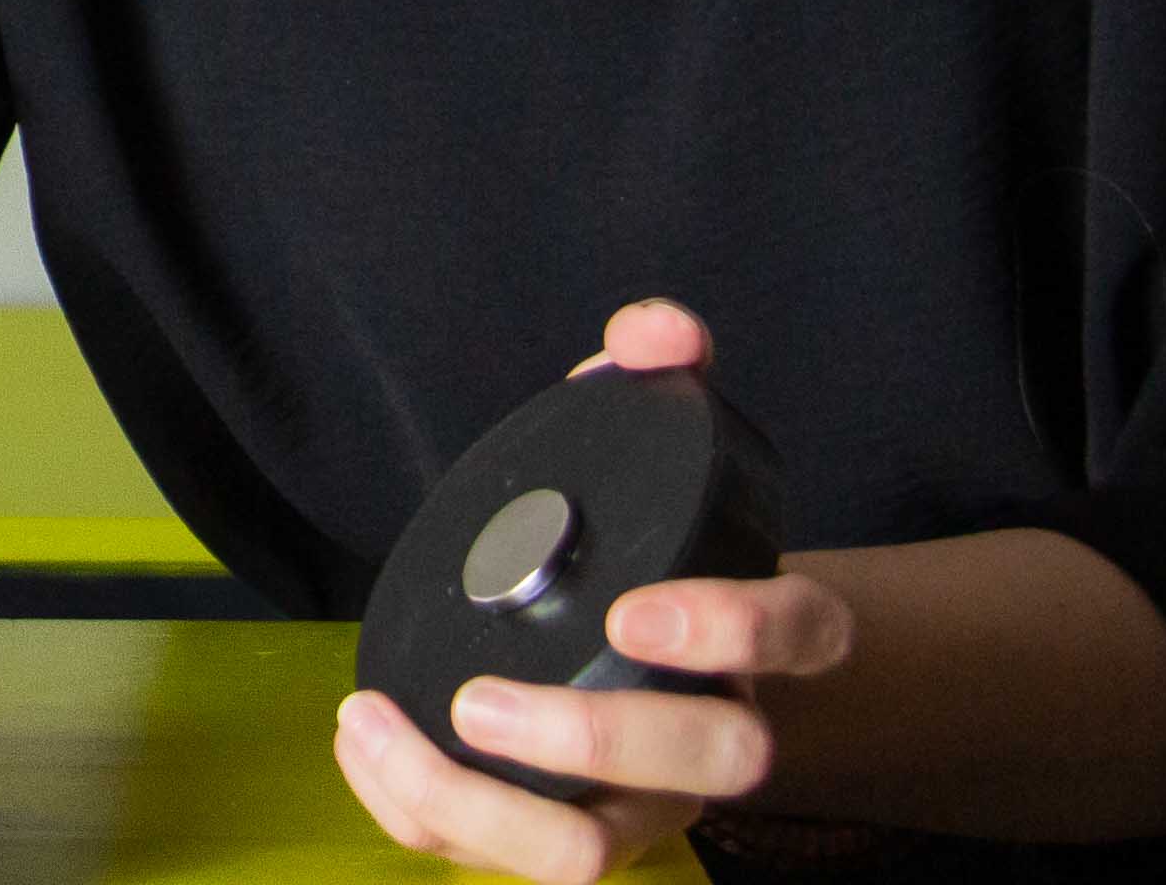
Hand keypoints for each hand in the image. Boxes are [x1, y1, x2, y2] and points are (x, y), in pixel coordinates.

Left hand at [331, 300, 857, 882]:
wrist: (641, 636)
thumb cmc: (637, 544)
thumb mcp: (643, 446)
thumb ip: (653, 372)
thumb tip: (656, 334)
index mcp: (756, 632)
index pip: (801, 637)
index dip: (735, 631)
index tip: (635, 608)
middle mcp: (714, 728)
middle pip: (706, 766)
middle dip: (592, 743)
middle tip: (482, 701)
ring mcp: (646, 799)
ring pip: (593, 855)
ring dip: (482, 808)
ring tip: (385, 727)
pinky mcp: (569, 831)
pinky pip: (500, 854)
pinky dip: (421, 810)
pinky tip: (363, 736)